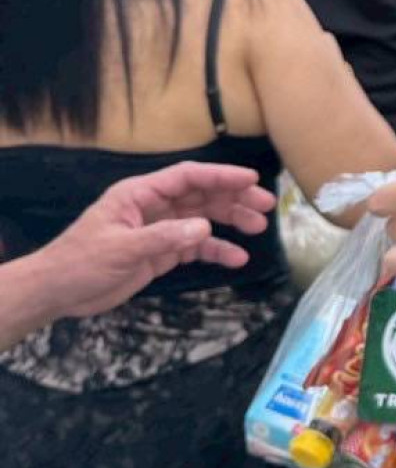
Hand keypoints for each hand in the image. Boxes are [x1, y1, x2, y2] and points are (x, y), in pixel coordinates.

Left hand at [41, 163, 274, 317]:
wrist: (58, 291)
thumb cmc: (81, 262)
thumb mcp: (121, 249)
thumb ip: (164, 238)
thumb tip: (205, 229)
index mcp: (139, 195)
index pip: (187, 178)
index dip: (220, 176)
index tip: (250, 179)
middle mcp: (153, 207)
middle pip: (200, 195)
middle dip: (233, 198)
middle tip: (265, 206)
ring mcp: (158, 230)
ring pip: (202, 219)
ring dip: (230, 221)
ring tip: (257, 228)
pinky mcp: (159, 253)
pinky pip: (194, 247)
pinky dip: (216, 251)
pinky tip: (236, 258)